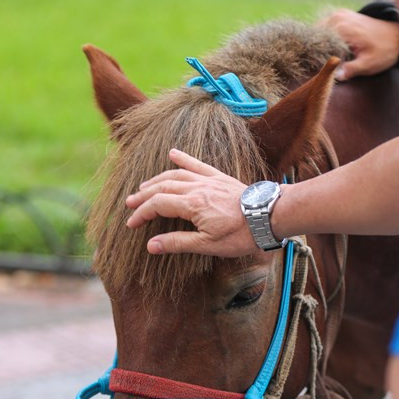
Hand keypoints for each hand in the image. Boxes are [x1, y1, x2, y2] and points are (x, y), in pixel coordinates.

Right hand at [125, 149, 257, 256]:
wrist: (269, 216)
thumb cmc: (241, 234)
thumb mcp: (208, 245)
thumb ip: (178, 243)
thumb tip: (151, 245)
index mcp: (192, 205)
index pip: (157, 205)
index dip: (141, 214)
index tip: (131, 224)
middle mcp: (197, 188)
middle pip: (162, 188)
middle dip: (143, 196)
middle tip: (129, 204)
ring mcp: (208, 180)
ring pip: (175, 175)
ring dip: (156, 180)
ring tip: (144, 187)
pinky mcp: (219, 177)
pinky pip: (197, 164)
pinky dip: (183, 158)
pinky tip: (173, 153)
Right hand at [318, 8, 398, 78]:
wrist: (398, 36)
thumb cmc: (385, 50)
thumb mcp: (368, 64)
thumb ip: (351, 70)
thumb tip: (335, 76)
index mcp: (341, 28)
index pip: (316, 41)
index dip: (313, 55)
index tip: (313, 68)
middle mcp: (337, 17)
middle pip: (315, 35)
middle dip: (315, 50)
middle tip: (318, 65)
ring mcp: (339, 15)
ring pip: (319, 31)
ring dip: (320, 44)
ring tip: (323, 58)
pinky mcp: (342, 16)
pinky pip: (326, 27)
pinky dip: (325, 38)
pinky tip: (330, 50)